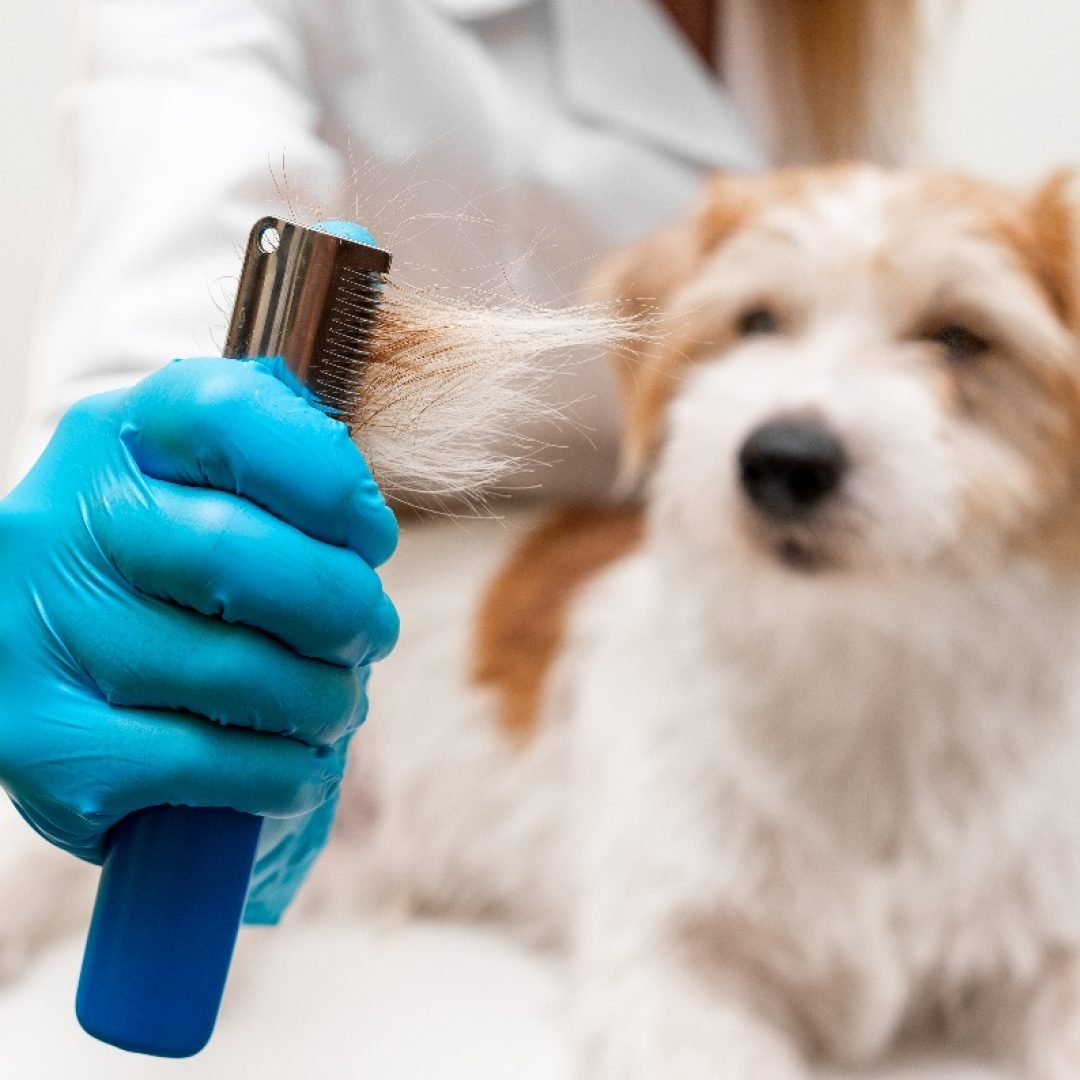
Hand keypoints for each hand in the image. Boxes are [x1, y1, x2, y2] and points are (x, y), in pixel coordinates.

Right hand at [0, 354, 397, 921]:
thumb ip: (287, 461)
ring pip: (229, 671)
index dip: (326, 478)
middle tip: (371, 633)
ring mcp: (34, 634)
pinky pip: (199, 762)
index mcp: (116, 440)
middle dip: (340, 608)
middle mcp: (57, 523)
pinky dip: (280, 773)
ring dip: (322, 700)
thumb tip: (361, 520)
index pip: (224, 414)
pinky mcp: (41, 742)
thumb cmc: (176, 571)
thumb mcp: (214, 484)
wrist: (60, 661)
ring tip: (337, 703)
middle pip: (233, 555)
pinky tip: (300, 767)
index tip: (370, 535)